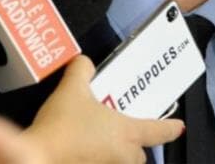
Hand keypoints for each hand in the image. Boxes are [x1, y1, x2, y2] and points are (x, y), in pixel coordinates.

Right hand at [24, 55, 184, 163]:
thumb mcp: (71, 89)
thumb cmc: (60, 127)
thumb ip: (81, 70)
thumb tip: (84, 62)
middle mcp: (122, 156)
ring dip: (118, 157)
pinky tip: (83, 155)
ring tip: (101, 145)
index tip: (179, 127)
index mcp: (126, 132)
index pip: (158, 130)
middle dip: (135, 146)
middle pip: (140, 155)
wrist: (35, 159)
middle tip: (124, 134)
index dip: (170, 128)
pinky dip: (99, 161)